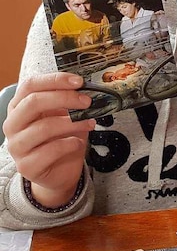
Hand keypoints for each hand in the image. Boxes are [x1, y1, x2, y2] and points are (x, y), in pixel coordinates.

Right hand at [3, 73, 95, 207]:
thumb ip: (69, 101)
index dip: (55, 79)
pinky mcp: (27, 166)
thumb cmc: (62, 137)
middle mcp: (13, 124)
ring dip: (73, 123)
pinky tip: (78, 143)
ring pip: (44, 127)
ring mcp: (17, 146)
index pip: (30, 85)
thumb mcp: (66, 115)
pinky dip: (70, 144)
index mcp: (19, 107)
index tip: (79, 81)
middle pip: (33, 102)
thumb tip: (87, 88)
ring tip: (90, 123)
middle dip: (65, 98)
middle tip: (87, 101)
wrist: (60, 171)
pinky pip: (50, 150)